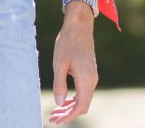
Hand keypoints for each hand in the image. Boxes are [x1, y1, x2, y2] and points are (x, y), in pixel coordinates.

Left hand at [49, 3, 96, 123]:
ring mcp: (92, 76)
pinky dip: (74, 98)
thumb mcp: (59, 64)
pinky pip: (83, 91)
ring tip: (55, 111)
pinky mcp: (89, 72)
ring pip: (83, 99)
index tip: (56, 120)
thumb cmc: (67, 42)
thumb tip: (59, 104)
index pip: (81, 106)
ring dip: (70, 106)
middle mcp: (92, 80)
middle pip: (83, 105)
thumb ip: (60, 84)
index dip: (69, 116)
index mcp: (86, 79)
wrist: (79, 26)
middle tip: (53, 118)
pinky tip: (63, 99)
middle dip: (68, 114)